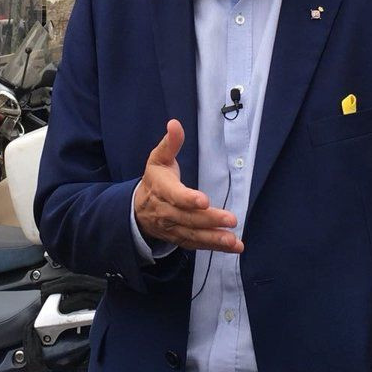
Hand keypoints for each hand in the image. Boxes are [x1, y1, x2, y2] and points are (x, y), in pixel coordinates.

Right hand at [134, 119, 243, 253]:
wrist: (138, 210)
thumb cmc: (155, 180)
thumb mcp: (158, 158)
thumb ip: (170, 143)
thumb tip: (174, 124)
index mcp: (161, 188)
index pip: (175, 195)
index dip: (188, 199)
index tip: (203, 200)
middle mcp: (166, 211)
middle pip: (188, 217)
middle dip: (210, 220)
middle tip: (231, 219)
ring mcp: (172, 227)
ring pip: (193, 234)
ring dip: (214, 238)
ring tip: (234, 240)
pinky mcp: (180, 238)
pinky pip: (196, 244)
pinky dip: (214, 247)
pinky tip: (232, 247)